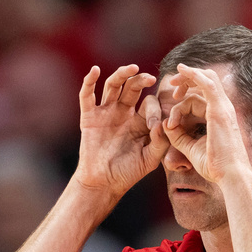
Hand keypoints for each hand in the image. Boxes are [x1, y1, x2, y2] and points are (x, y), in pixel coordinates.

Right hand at [73, 64, 168, 199]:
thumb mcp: (150, 159)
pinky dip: (89, 81)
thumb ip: (160, 142)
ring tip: (131, 67)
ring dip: (121, 74)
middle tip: (150, 77)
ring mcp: (106, 112)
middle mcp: (123, 112)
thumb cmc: (129, 173)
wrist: (104, 183)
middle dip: (141, 80)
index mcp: (140, 121)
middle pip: (132, 87)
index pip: (150, 103)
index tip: (155, 125)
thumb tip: (164, 123)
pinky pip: (87, 96)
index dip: (154, 109)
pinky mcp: (89, 117)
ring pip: (113, 85)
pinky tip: (95, 70)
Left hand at [162, 64, 251, 182]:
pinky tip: (182, 70)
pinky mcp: (219, 110)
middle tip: (172, 87)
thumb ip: (179, 137)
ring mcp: (223, 107)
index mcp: (219, 117)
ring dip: (188, 76)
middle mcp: (224, 109)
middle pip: (206, 82)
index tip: (170, 123)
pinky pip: (207, 84)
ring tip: (173, 82)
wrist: (230, 175)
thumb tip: (166, 126)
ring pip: (206, 79)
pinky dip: (194, 75)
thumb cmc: (215, 166)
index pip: (199, 100)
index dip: (181, 106)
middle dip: (187, 81)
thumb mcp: (192, 149)